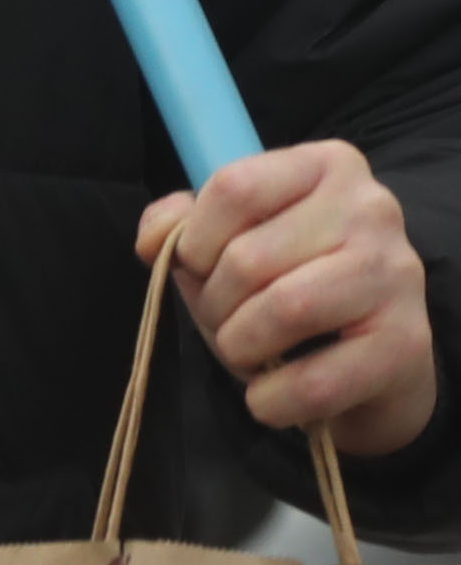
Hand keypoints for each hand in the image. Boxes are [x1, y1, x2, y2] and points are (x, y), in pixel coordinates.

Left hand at [141, 148, 435, 457]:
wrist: (369, 359)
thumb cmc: (286, 288)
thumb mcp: (226, 244)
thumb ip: (180, 226)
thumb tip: (156, 239)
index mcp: (326, 165)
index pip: (234, 186)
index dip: (195, 239)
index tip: (199, 267)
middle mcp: (372, 207)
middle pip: (249, 257)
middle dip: (215, 304)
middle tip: (228, 322)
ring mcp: (398, 272)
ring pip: (285, 310)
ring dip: (241, 346)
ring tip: (249, 352)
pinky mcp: (408, 341)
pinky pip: (315, 381)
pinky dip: (272, 399)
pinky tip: (270, 394)